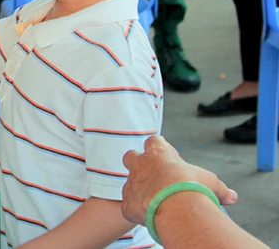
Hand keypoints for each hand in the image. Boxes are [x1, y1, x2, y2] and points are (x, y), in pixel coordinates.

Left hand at [121, 136, 237, 224]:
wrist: (176, 207)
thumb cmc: (193, 188)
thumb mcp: (211, 183)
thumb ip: (219, 188)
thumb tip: (232, 196)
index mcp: (158, 153)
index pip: (154, 141)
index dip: (161, 148)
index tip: (170, 157)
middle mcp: (140, 165)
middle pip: (130, 156)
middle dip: (137, 162)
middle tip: (152, 175)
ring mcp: (131, 184)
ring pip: (128, 183)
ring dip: (139, 190)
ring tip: (154, 201)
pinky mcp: (127, 204)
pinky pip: (128, 207)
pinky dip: (137, 212)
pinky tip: (149, 218)